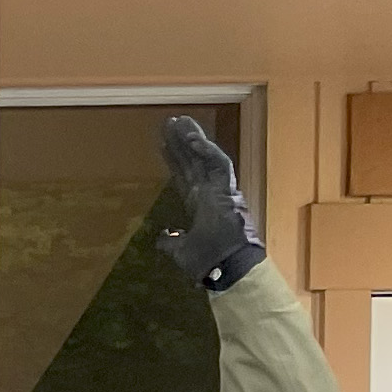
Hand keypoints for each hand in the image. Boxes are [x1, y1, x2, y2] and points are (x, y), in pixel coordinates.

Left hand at [156, 117, 262, 291]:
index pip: (184, 174)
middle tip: (170, 122)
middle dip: (181, 142)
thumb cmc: (207, 263)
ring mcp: (220, 190)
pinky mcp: (228, 190)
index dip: (174, 158)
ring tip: (179, 121)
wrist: (225, 270)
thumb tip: (162, 237)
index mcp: (199, 204)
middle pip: (193, 161)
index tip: (163, 143)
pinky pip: (219, 164)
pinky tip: (191, 138)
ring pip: (206, 157)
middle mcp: (209, 193)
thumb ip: (170, 241)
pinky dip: (206, 151)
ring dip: (193, 138)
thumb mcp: (180, 251)